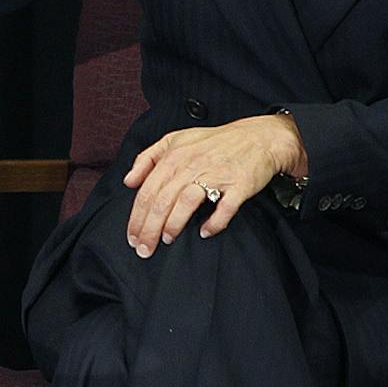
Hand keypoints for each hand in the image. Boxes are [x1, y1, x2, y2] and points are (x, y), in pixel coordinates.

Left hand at [122, 114, 305, 256]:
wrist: (259, 138)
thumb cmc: (215, 142)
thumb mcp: (175, 140)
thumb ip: (147, 158)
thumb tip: (129, 181)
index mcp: (174, 156)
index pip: (147, 191)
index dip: (136, 217)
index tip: (131, 236)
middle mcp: (191, 165)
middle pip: (162, 201)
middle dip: (149, 229)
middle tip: (143, 249)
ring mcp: (215, 175)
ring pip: (186, 203)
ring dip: (173, 225)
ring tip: (167, 240)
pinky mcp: (238, 185)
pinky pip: (224, 208)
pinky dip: (214, 223)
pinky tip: (205, 232)